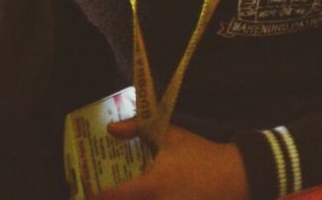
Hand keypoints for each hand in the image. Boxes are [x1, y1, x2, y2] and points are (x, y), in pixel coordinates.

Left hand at [95, 123, 249, 199]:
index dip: (97, 196)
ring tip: (119, 196)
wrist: (236, 175)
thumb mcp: (170, 134)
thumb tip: (112, 129)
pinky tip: (144, 198)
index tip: (85, 193)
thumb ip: (138, 128)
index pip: (117, 195)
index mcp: (154, 184)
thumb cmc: (200, 153)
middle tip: (95, 196)